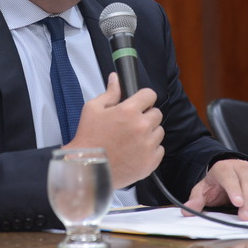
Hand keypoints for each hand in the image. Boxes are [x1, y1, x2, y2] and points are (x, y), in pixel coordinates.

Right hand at [65, 73, 164, 187]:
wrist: (87, 168)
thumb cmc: (89, 139)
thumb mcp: (93, 109)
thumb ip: (109, 93)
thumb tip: (116, 79)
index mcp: (129, 111)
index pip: (150, 95)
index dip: (144, 98)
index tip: (139, 103)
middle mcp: (142, 127)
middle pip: (156, 113)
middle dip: (146, 115)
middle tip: (132, 123)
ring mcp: (148, 146)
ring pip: (159, 132)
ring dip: (149, 133)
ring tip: (133, 139)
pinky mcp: (150, 162)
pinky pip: (159, 150)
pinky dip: (150, 150)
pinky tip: (136, 151)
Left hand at [181, 159, 247, 220]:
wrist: (224, 175)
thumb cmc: (215, 184)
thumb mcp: (202, 190)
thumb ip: (196, 200)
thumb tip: (187, 209)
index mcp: (224, 168)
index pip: (230, 176)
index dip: (234, 189)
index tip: (237, 202)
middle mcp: (242, 168)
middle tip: (246, 216)